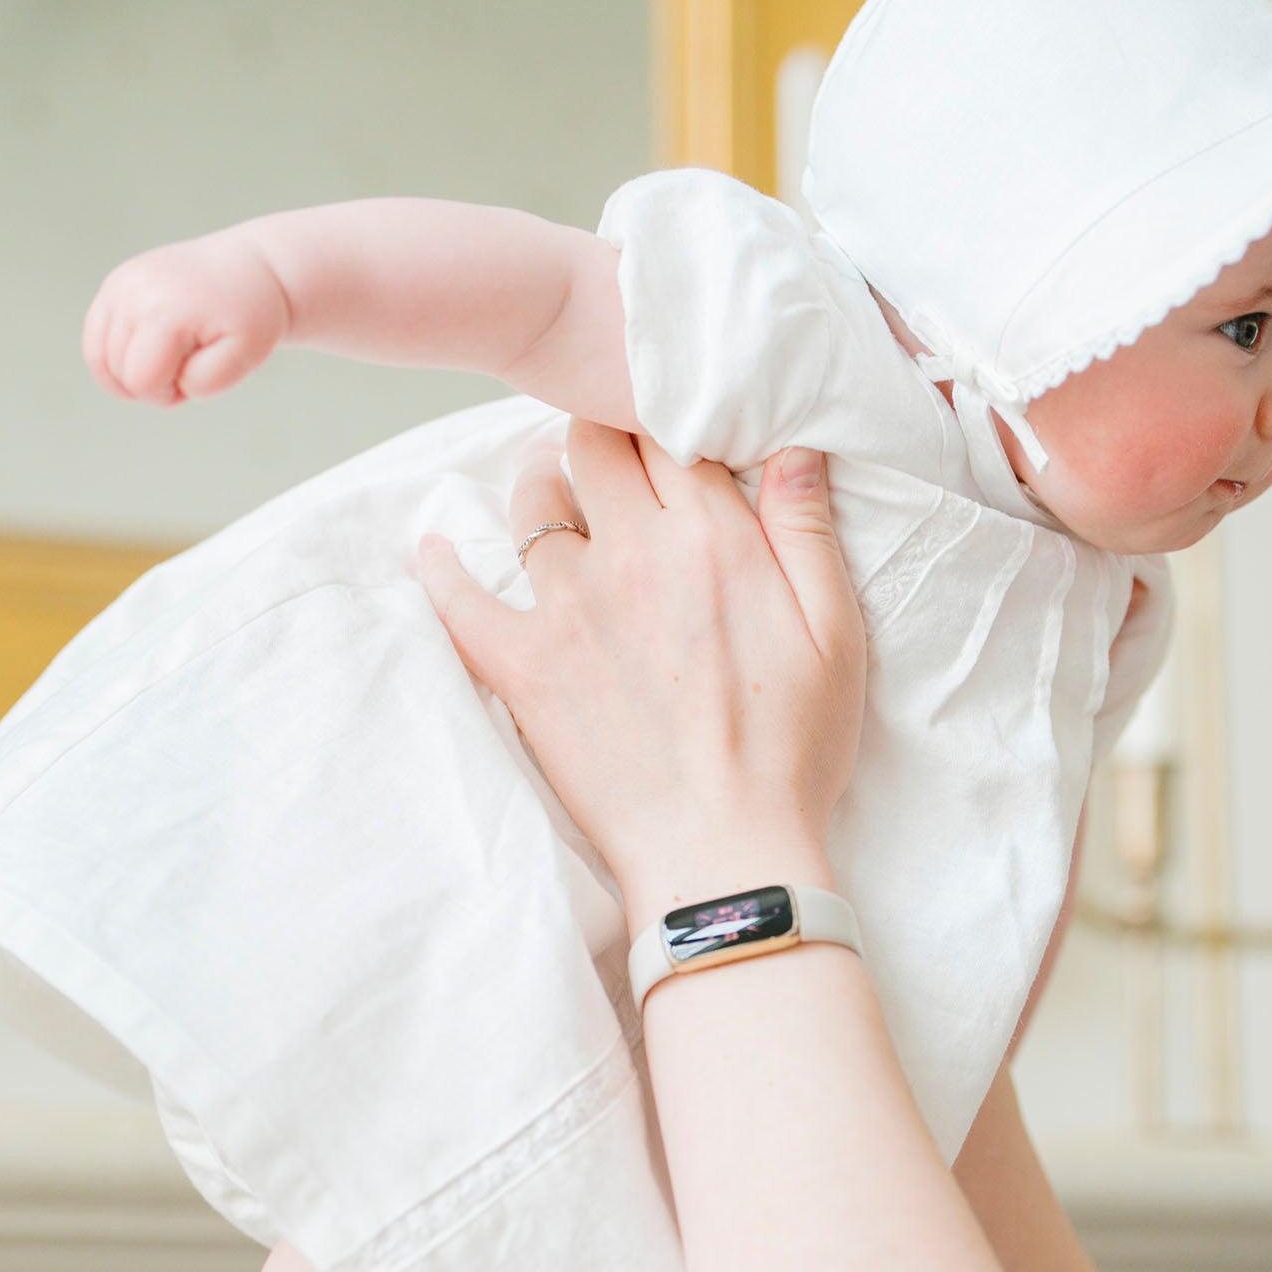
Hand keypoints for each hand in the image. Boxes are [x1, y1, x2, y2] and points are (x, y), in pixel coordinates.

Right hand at [82, 232, 291, 405]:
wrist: (251, 269)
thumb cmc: (250, 317)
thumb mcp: (245, 357)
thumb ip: (204, 381)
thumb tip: (157, 380)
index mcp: (164, 312)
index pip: (141, 382)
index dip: (167, 395)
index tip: (196, 377)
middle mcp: (132, 292)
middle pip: (119, 372)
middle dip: (153, 383)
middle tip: (190, 362)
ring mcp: (119, 284)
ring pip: (100, 358)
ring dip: (134, 370)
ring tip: (172, 356)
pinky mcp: (113, 283)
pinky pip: (95, 337)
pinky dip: (116, 356)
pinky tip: (148, 352)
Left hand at [413, 421, 865, 927]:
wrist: (724, 853)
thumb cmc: (792, 751)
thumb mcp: (836, 633)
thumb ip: (807, 530)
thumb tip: (794, 445)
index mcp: (713, 539)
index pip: (672, 434)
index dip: (667, 417)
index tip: (667, 425)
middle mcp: (632, 555)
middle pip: (593, 447)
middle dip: (601, 435)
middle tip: (610, 449)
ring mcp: (568, 607)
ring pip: (533, 505)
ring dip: (540, 484)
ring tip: (549, 488)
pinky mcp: (521, 664)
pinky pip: (460, 597)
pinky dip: (442, 567)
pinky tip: (435, 550)